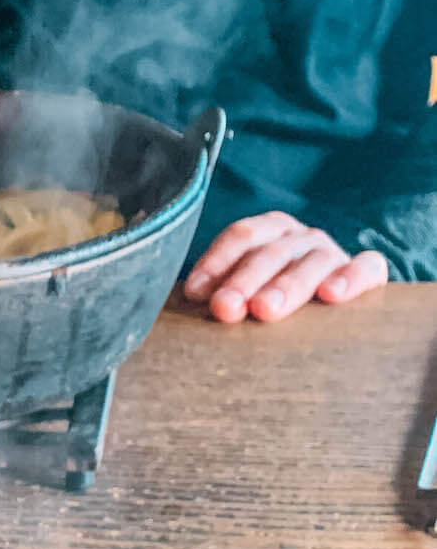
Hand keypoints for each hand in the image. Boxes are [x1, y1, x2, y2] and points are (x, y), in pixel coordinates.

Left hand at [183, 212, 387, 323]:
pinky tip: (331, 296)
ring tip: (264, 309)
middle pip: (269, 252)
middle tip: (224, 308)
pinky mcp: (367, 273)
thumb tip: (181, 308)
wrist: (328, 313)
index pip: (240, 237)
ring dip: (285, 286)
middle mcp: (299, 238)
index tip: (195, 292)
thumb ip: (218, 297)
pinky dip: (350, 278)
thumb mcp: (242, 297)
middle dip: (243, 280)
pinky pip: (366, 268)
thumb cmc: (267, 306)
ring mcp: (332, 254)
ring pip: (310, 262)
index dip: (216, 262)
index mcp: (267, 234)